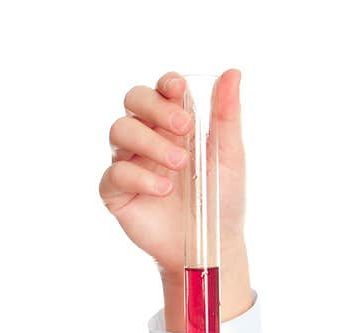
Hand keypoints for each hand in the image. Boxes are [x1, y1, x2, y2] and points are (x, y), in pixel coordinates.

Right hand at [99, 69, 251, 329]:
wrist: (213, 245)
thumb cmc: (222, 199)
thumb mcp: (230, 156)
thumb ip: (227, 116)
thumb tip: (233, 72)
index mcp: (175, 125)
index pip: (161, 91)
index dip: (166, 85)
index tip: (179, 89)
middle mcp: (148, 138)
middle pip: (133, 101)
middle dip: (155, 107)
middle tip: (184, 127)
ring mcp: (130, 163)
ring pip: (119, 131)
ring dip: (151, 143)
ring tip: (180, 165)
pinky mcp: (116, 192)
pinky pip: (114, 173)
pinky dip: (139, 177)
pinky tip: (163, 189)